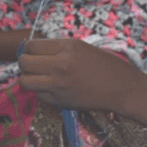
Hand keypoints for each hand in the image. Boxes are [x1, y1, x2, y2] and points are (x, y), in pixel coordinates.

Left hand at [17, 38, 145, 112]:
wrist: (121, 88)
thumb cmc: (104, 65)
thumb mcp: (80, 47)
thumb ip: (56, 48)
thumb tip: (32, 50)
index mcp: (67, 47)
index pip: (31, 46)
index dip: (29, 49)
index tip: (34, 52)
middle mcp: (60, 65)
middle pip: (24, 63)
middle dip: (25, 63)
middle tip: (33, 64)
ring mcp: (59, 84)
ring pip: (25, 81)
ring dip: (28, 78)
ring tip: (38, 77)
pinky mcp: (60, 101)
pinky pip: (38, 95)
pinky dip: (41, 92)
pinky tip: (52, 88)